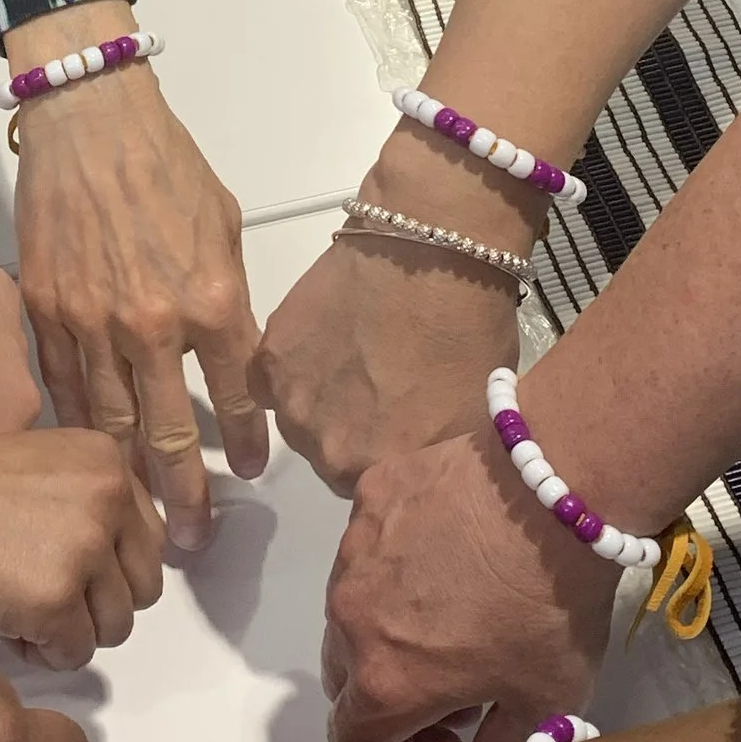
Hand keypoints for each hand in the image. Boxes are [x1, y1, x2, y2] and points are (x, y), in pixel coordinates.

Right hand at [0, 427, 166, 669]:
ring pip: (115, 627)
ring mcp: (84, 551)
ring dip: (72, 631)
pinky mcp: (55, 601)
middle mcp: (108, 500)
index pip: (148, 540)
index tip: (71, 570)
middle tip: (47, 595)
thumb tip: (116, 568)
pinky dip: (43, 651)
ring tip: (23, 610)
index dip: (111, 567)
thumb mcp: (43, 468)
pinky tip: (7, 624)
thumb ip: (88, 503)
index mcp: (107, 463)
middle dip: (98, 603)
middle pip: (142, 587)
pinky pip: (74, 653)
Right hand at [9, 6, 264, 553]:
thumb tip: (232, 354)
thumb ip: (228, 298)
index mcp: (211, 300)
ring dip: (129, 477)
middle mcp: (152, 325)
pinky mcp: (43, 313)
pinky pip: (61, 388)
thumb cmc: (166, 163)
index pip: (239, 395)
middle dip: (185, 494)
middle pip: (171, 432)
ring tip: (142, 521)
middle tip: (193, 540)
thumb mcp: (224, 227)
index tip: (253, 471)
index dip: (249, 441)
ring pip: (111, 424)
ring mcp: (91, 323)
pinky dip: (77, 427)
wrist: (88, 120)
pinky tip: (89, 456)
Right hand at [254, 204, 517, 494]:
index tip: (401, 424)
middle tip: (379, 387)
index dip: (388, 455)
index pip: (374, 490)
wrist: (432, 251)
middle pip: (331, 459)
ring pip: (299, 420)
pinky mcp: (269, 358)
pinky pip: (269, 382)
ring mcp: (294, 404)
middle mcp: (330, 452)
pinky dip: (291, 367)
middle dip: (352, 432)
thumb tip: (420, 464)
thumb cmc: (468, 330)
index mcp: (385, 473)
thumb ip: (433, 457)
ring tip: (354, 357)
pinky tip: (323, 339)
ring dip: (320, 400)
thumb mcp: (472, 417)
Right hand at [321, 425, 609, 741]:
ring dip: (384, 621)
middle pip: (343, 674)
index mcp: (385, 681)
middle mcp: (348, 618)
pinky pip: (369, 542)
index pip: (353, 739)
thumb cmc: (551, 606)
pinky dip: (396, 556)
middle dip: (384, 685)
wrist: (556, 492)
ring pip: (350, 606)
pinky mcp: (368, 495)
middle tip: (449, 671)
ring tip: (450, 602)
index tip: (447, 730)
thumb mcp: (546, 701)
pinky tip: (449, 543)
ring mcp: (352, 550)